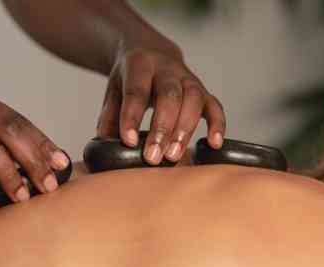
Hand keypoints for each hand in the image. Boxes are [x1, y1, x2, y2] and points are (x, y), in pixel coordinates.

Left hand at [97, 44, 225, 163]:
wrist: (150, 52)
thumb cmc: (130, 79)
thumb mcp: (113, 90)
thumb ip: (110, 117)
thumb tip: (106, 148)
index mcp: (140, 65)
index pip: (136, 91)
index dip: (132, 117)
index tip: (129, 142)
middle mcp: (167, 68)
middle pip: (169, 96)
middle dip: (162, 128)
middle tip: (153, 157)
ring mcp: (188, 78)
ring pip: (193, 99)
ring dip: (185, 130)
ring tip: (173, 156)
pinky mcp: (203, 90)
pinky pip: (214, 105)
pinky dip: (217, 124)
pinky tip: (214, 144)